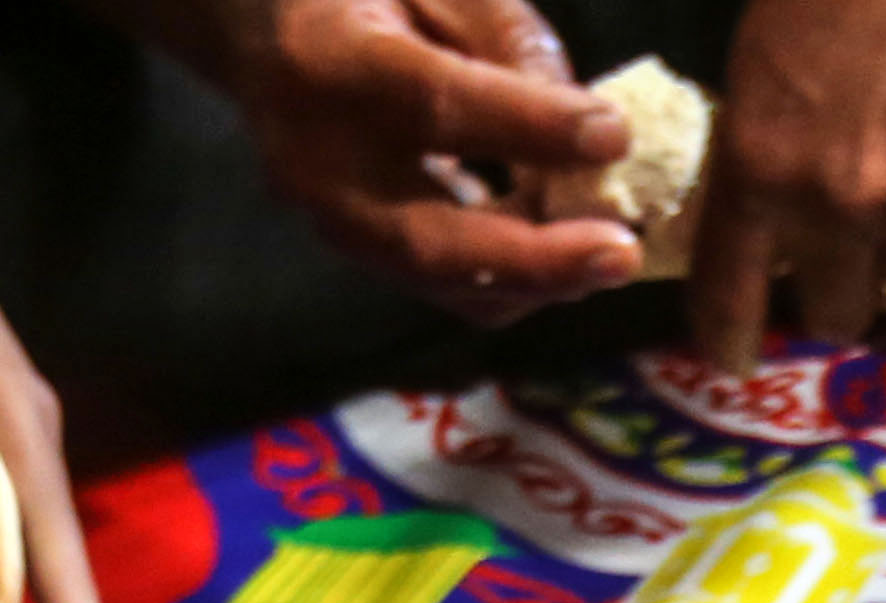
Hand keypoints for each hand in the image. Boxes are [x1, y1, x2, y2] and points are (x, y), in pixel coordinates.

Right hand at [222, 0, 647, 321]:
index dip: (529, 126)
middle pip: (431, 240)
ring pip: (443, 281)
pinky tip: (567, 249)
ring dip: (538, 279)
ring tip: (611, 253)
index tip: (614, 136)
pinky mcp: (355, 252)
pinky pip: (445, 286)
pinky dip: (515, 277)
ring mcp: (328, 221)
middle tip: (624, 254)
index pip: (435, 104)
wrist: (261, 33)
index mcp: (331, 60)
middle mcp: (316, 160)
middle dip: (538, 258)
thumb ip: (508, 41)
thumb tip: (593, 129)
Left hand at [690, 0, 885, 370]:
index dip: (731, 338)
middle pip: (837, 315)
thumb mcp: (758, 67)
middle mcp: (844, 205)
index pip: (732, 299)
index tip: (735, 358)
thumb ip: (759, 162)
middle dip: (837, 291)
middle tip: (846, 254)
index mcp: (762, 172)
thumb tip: (768, 234)